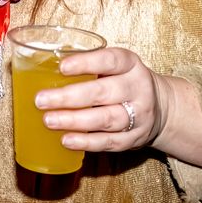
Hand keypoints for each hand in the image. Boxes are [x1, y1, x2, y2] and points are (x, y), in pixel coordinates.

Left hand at [35, 46, 201, 169]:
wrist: (161, 108)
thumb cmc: (123, 82)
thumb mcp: (114, 67)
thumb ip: (87, 65)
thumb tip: (40, 65)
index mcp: (130, 64)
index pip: (110, 60)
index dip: (86, 63)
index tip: (62, 67)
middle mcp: (137, 88)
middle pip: (103, 92)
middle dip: (69, 97)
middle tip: (41, 100)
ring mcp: (138, 116)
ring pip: (106, 119)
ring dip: (75, 121)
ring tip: (49, 120)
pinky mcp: (134, 139)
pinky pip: (109, 142)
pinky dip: (86, 142)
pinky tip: (66, 140)